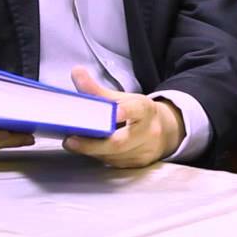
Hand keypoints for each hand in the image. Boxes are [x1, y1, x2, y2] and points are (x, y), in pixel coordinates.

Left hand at [62, 66, 185, 168]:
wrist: (165, 131)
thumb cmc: (139, 113)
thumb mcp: (124, 98)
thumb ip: (98, 90)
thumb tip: (76, 72)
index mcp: (145, 109)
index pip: (136, 109)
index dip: (124, 111)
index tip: (113, 112)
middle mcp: (148, 132)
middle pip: (120, 142)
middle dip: (93, 143)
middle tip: (70, 140)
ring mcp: (144, 151)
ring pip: (113, 155)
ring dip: (91, 150)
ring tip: (72, 142)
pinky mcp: (137, 165)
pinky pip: (114, 163)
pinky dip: (98, 156)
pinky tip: (87, 150)